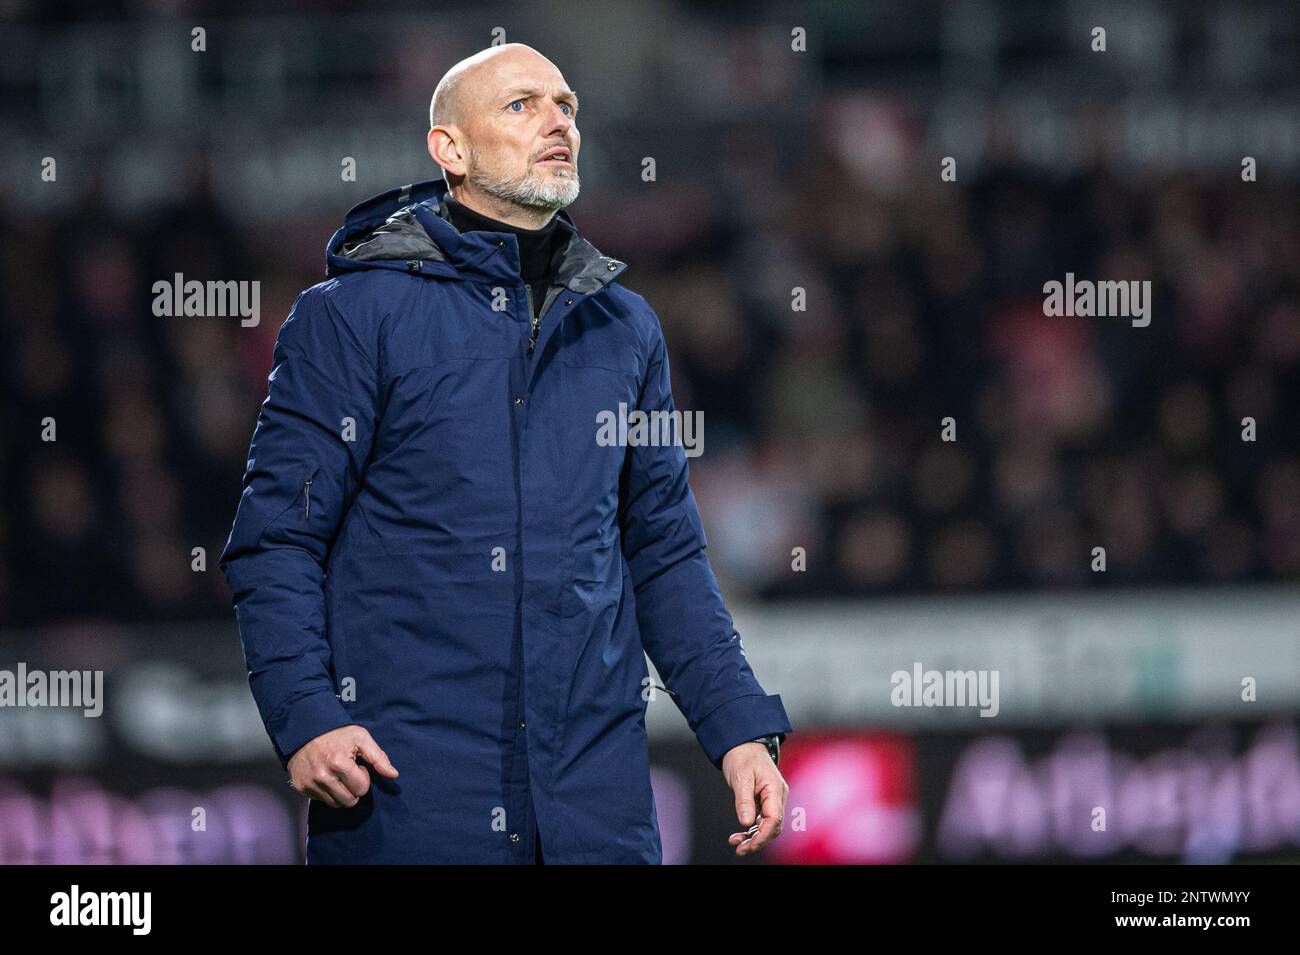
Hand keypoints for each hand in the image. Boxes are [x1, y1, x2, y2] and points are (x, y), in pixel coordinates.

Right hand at [287, 725, 398, 807]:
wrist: (304, 729)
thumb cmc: (336, 733)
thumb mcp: (361, 738)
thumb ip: (378, 757)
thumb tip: (393, 775)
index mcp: (339, 763)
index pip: (361, 789)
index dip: (363, 778)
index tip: (357, 766)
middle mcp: (322, 776)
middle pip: (349, 801)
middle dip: (353, 789)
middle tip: (348, 772)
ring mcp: (310, 783)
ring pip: (335, 804)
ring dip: (341, 793)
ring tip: (338, 775)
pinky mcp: (301, 787)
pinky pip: (321, 800)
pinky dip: (327, 792)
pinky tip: (327, 777)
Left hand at [721, 740, 787, 856]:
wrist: (743, 744)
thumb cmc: (742, 757)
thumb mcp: (740, 777)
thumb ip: (744, 800)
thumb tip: (746, 822)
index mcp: (775, 789)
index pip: (774, 819)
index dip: (762, 836)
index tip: (748, 845)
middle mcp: (778, 795)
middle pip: (773, 826)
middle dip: (758, 840)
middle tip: (739, 849)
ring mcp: (774, 798)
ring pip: (769, 825)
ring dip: (754, 837)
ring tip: (736, 843)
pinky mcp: (767, 800)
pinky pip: (764, 819)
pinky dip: (753, 828)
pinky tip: (741, 834)